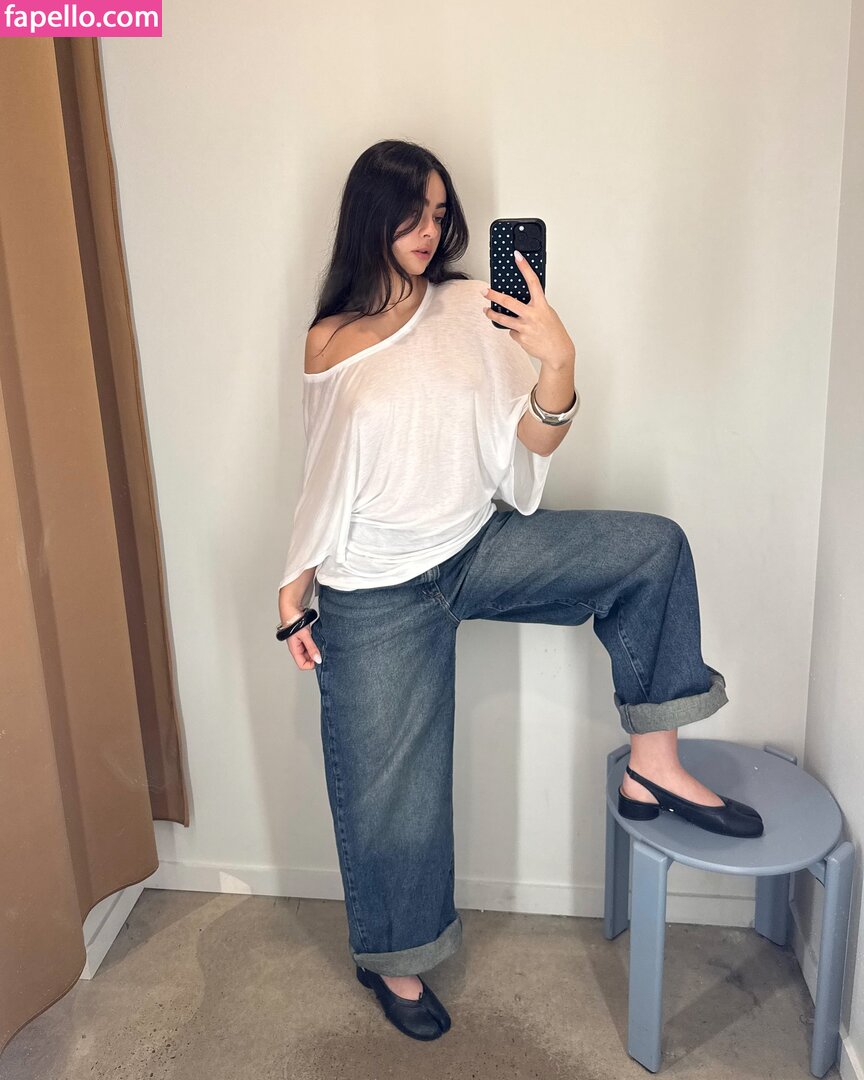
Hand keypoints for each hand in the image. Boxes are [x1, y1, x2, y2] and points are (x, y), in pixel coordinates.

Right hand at [281, 608, 321, 670]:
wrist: (291, 608)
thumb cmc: (294, 621)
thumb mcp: (305, 635)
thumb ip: (311, 648)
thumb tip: (318, 659)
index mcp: (294, 650)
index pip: (302, 665)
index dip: (311, 664)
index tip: (319, 659)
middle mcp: (296, 648)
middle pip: (306, 659)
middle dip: (314, 657)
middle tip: (321, 651)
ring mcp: (300, 642)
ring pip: (309, 652)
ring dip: (315, 650)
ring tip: (319, 643)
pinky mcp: (303, 637)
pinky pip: (310, 644)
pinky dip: (315, 644)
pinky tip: (318, 639)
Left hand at [482, 251, 575, 368]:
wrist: (557, 352)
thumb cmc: (554, 331)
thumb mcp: (548, 313)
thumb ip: (535, 306)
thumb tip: (521, 301)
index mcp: (541, 305)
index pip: (532, 281)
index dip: (524, 267)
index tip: (517, 257)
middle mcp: (532, 315)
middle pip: (508, 302)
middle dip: (493, 296)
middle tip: (484, 292)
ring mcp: (525, 327)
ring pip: (503, 319)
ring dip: (492, 314)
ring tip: (486, 311)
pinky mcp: (520, 338)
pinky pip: (512, 331)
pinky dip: (515, 331)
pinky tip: (523, 334)